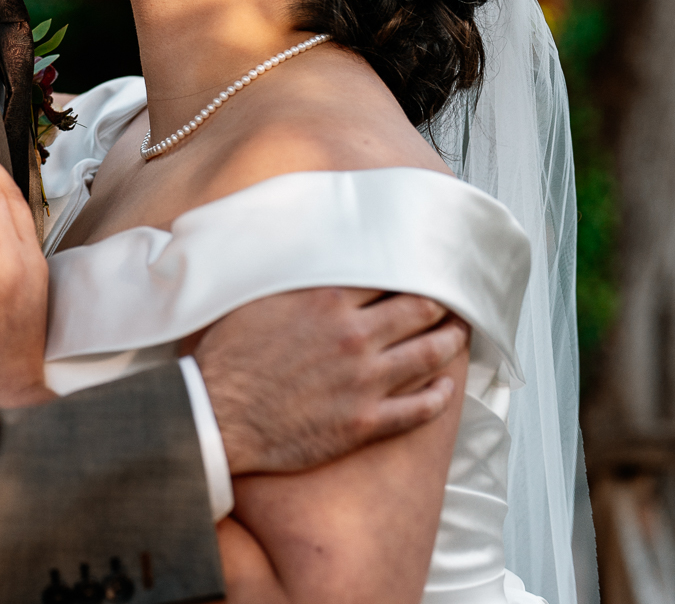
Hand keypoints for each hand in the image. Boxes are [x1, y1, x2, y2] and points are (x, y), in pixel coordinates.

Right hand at [194, 288, 468, 473]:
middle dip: (442, 303)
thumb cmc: (228, 357)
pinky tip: (446, 388)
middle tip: (453, 300)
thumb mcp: (256, 298)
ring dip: (450, 342)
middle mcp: (354, 336)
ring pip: (429, 355)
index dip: (409, 272)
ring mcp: (364, 381)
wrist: (215, 415)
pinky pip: (419, 410)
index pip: (388, 275)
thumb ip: (294, 277)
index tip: (421, 270)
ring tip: (458, 336)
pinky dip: (440, 396)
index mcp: (327, 300)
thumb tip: (310, 251)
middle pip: (419, 310)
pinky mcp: (365, 422)